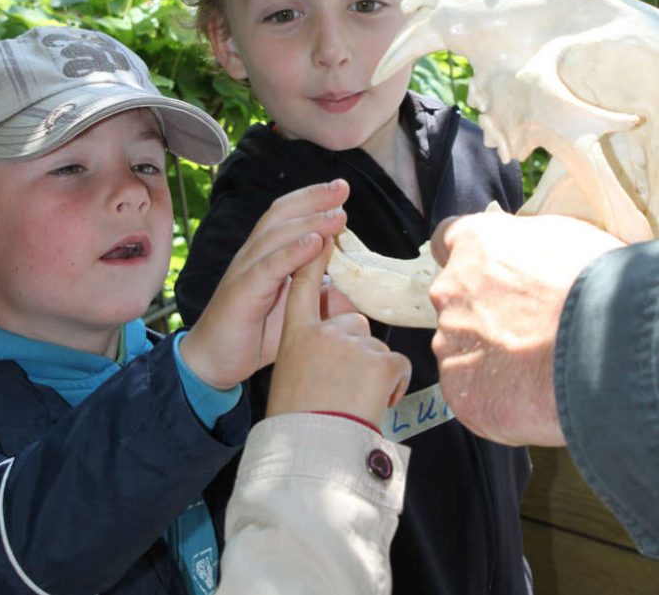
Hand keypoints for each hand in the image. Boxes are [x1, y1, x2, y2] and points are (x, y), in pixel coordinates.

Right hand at [180, 180, 349, 388]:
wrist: (215, 360)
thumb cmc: (255, 333)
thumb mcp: (297, 310)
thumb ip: (321, 295)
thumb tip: (357, 291)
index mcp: (266, 254)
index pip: (288, 215)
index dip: (312, 199)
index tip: (342, 189)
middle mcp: (254, 255)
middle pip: (281, 215)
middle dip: (313, 199)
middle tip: (342, 188)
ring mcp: (245, 271)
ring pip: (276, 236)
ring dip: (309, 223)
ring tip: (337, 216)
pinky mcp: (241, 292)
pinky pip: (266, 268)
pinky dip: (291, 253)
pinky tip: (313, 244)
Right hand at [267, 237, 411, 427]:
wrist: (309, 453)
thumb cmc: (297, 423)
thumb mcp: (291, 376)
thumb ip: (312, 353)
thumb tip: (334, 352)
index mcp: (296, 335)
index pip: (304, 287)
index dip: (315, 260)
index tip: (322, 236)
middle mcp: (323, 332)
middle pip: (353, 322)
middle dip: (358, 349)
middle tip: (346, 387)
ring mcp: (351, 343)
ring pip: (376, 347)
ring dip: (374, 371)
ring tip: (357, 402)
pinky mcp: (378, 360)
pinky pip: (397, 364)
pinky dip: (394, 384)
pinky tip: (375, 405)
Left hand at [428, 212, 622, 445]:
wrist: (603, 348)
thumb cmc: (594, 288)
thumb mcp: (562, 237)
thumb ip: (523, 248)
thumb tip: (521, 261)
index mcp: (474, 245)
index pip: (448, 240)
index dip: (470, 260)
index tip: (484, 271)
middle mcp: (450, 290)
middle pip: (457, 301)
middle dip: (485, 314)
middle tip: (529, 329)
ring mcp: (450, 341)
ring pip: (462, 349)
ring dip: (490, 357)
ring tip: (537, 365)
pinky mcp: (459, 388)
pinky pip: (471, 392)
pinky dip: (494, 397)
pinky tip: (529, 394)